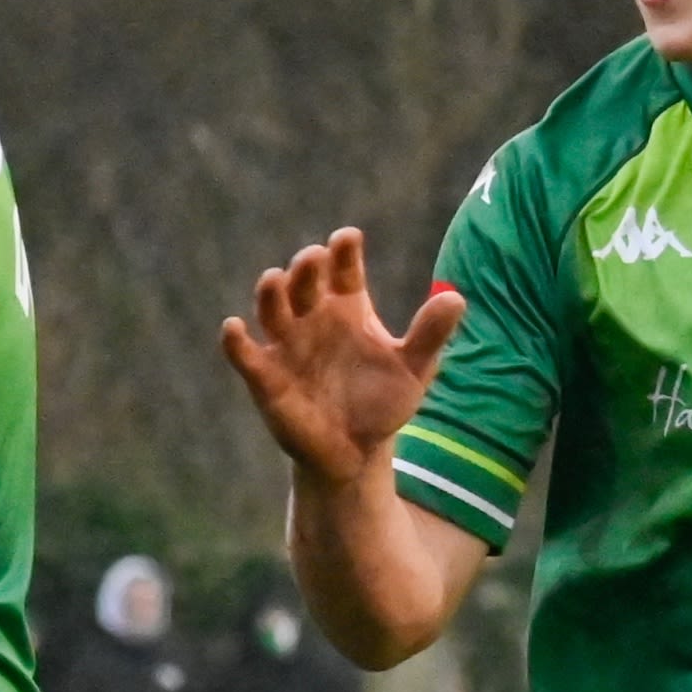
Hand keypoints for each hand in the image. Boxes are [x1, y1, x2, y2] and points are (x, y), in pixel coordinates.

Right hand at [217, 229, 467, 484]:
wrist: (356, 452)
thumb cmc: (383, 403)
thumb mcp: (415, 368)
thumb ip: (430, 333)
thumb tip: (457, 297)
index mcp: (349, 307)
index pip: (343, 268)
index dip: (343, 251)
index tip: (348, 239)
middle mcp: (314, 317)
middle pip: (304, 280)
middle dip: (306, 267)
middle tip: (313, 258)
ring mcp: (287, 345)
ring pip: (271, 308)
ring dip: (270, 293)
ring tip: (274, 280)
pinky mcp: (265, 376)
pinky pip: (245, 354)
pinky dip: (235, 341)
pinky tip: (234, 328)